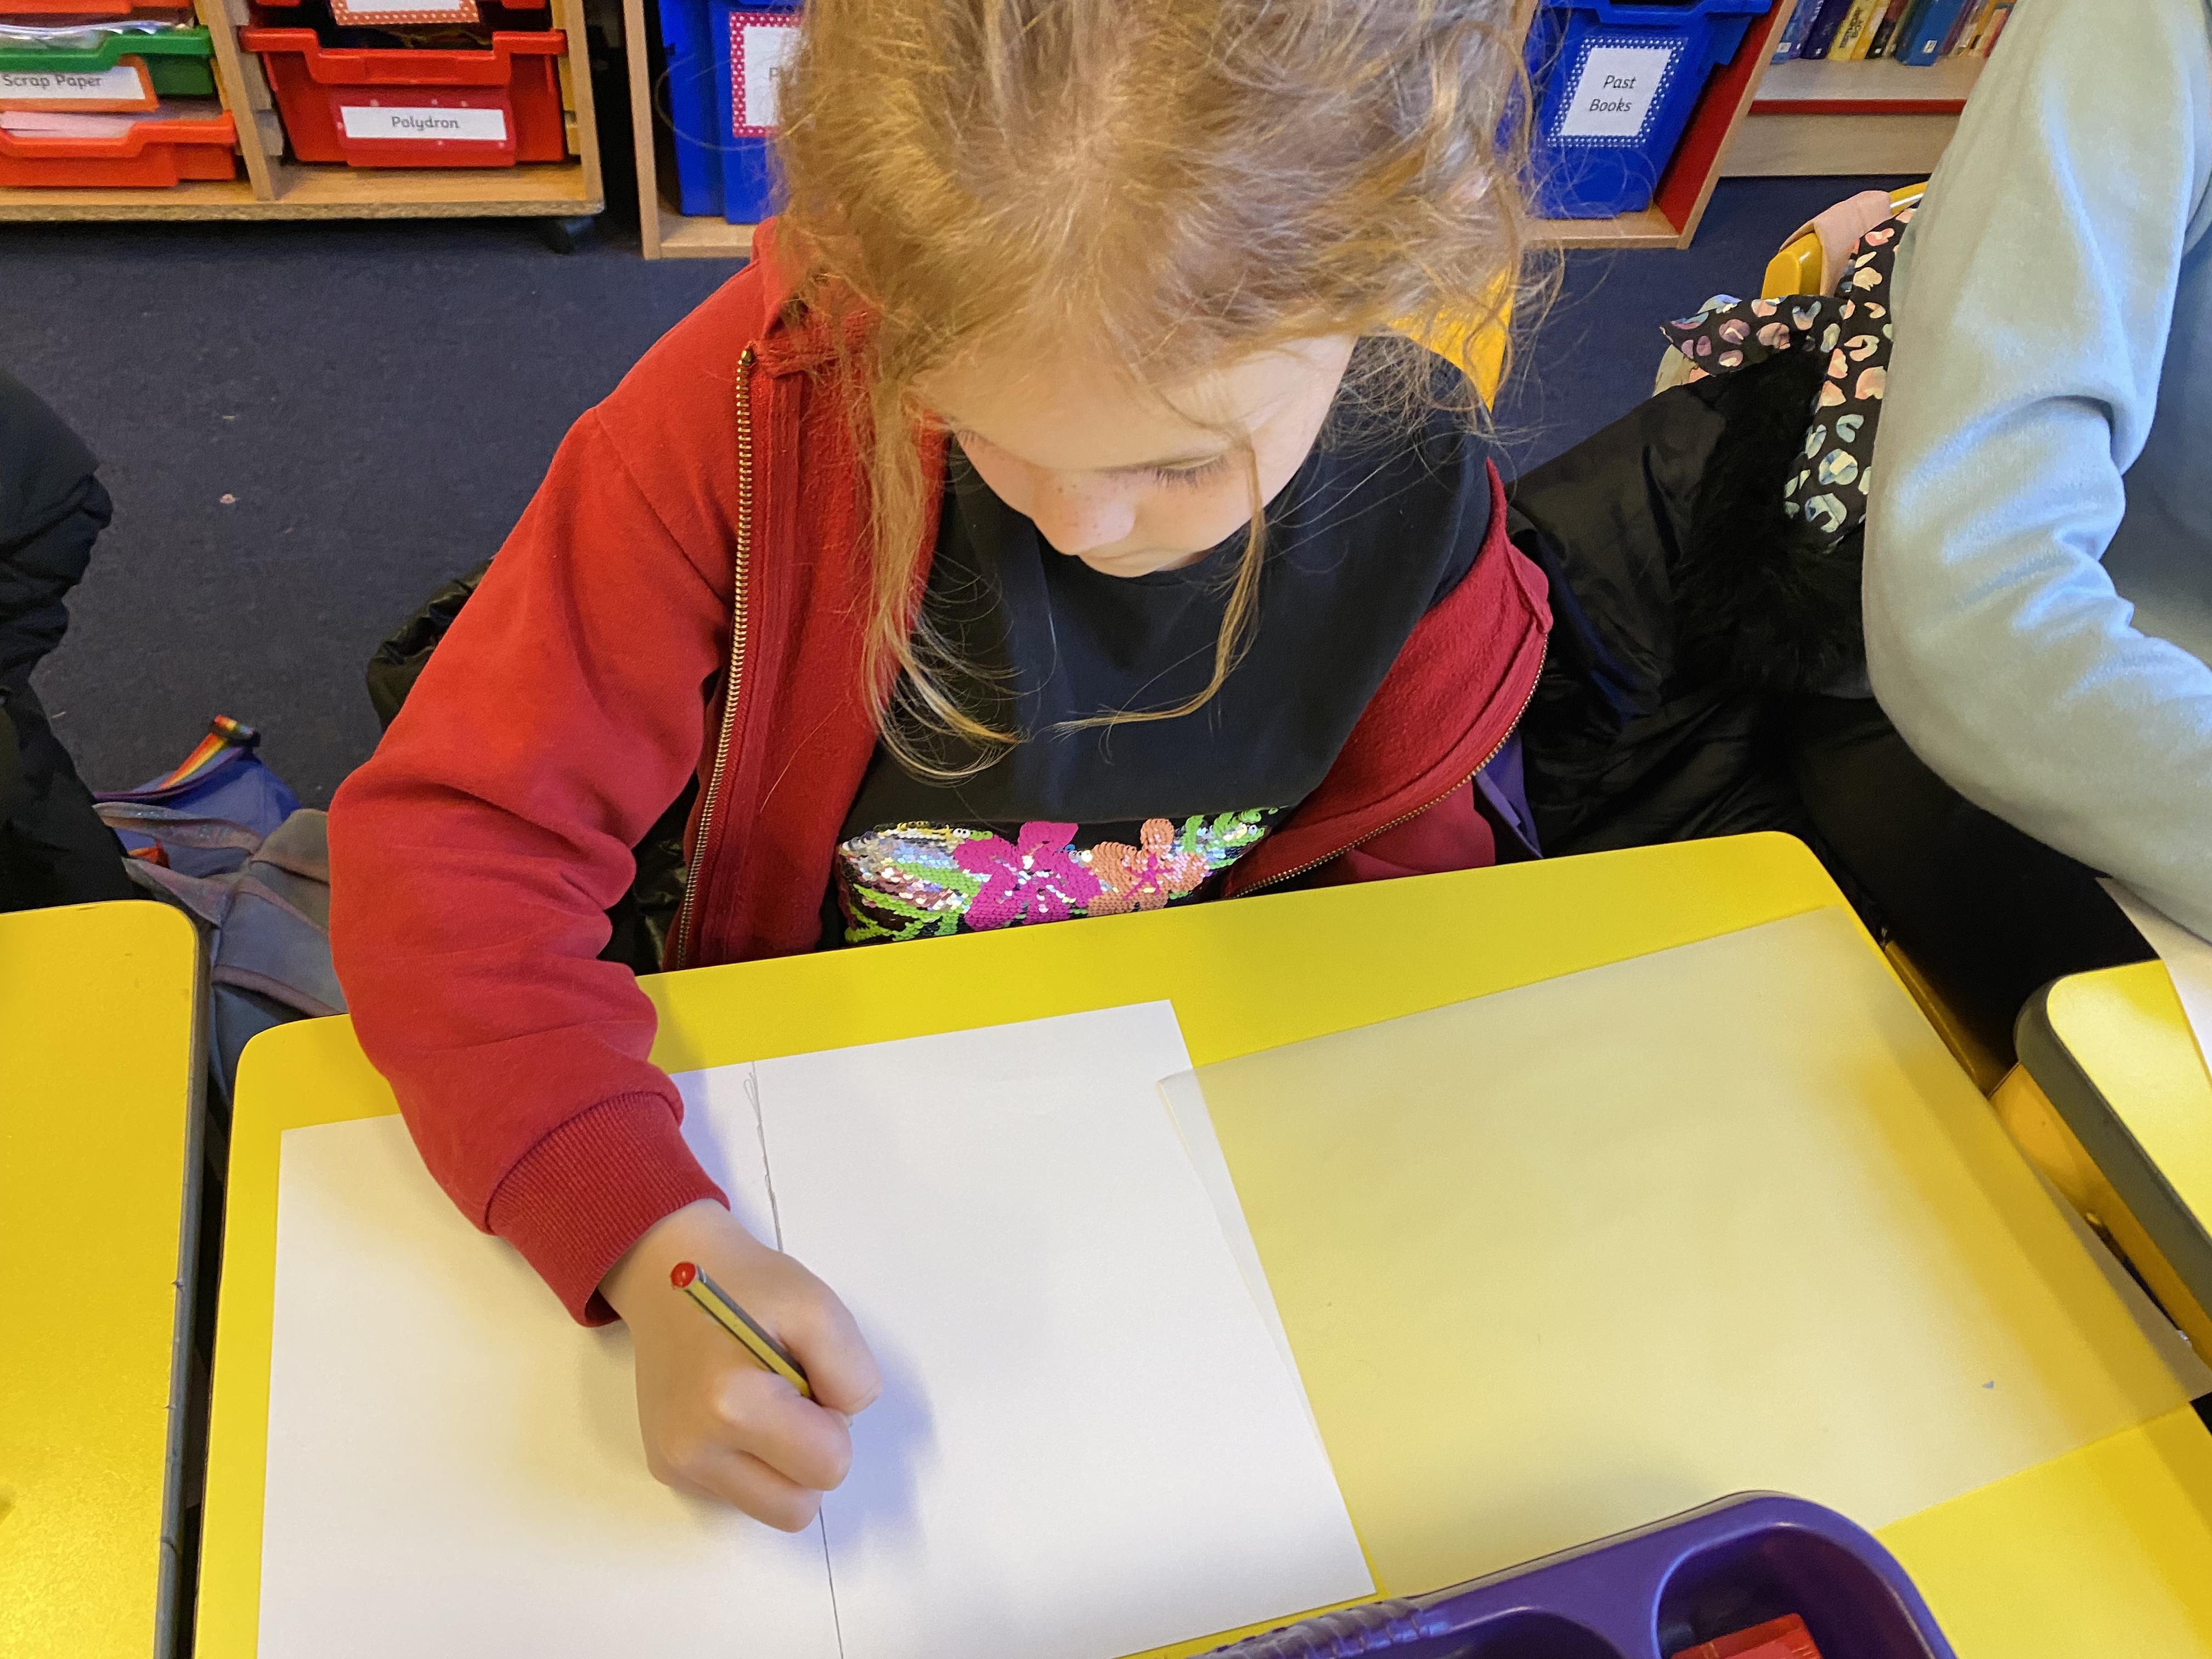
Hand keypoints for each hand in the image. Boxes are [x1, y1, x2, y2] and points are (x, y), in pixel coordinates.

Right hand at [601, 1200, 880, 1528]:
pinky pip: (738, 1494)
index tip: (811, 1380)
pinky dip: (752, 1461)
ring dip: (783, 1466)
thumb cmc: (748, 1286)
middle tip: (794, 1397)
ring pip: (769, 1509)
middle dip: (811, 1457)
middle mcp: (694, 1449)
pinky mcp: (666, 1468)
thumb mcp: (819, 1306)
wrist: (670, 1275)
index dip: (834, 1422)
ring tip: (764, 1403)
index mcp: (731, 1404)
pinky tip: (737, 1411)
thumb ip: (852, 1373)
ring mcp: (674, 1465)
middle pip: (797, 1509)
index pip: (829, 1466)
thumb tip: (843, 1423)